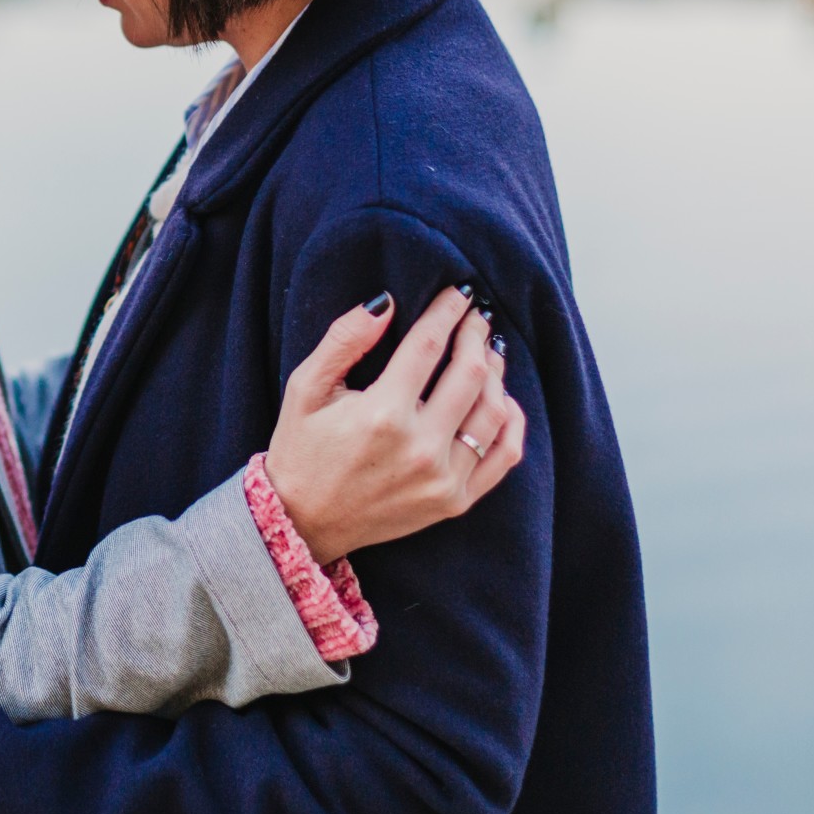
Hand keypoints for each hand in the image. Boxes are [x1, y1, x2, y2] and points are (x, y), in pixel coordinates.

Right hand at [265, 286, 526, 564]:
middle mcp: (419, 447)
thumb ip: (344, 340)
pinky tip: (503, 400)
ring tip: (488, 352)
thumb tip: (386, 302)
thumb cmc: (301, 448)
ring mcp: (443, 478)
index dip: (446, 312)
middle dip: (476, 336)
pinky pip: (504, 456)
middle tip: (475, 317)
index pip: (429, 346)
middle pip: (470, 374)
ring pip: (493, 411)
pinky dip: (512, 423)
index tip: (458, 293)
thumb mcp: (305, 387)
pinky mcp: (454, 501)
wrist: (303, 520)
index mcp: (381, 414)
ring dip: (496, 373)